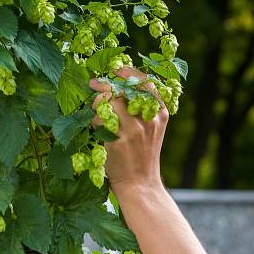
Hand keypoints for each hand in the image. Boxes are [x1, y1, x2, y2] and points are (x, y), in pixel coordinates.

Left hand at [89, 67, 168, 190]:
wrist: (140, 184)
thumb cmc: (143, 156)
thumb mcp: (152, 130)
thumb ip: (143, 110)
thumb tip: (122, 85)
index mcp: (160, 114)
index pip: (145, 83)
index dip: (128, 72)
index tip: (115, 69)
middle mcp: (148, 121)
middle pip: (123, 90)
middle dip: (105, 85)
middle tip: (94, 83)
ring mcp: (132, 132)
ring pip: (109, 102)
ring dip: (97, 104)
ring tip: (95, 111)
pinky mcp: (117, 142)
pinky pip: (99, 121)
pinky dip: (93, 121)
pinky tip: (94, 128)